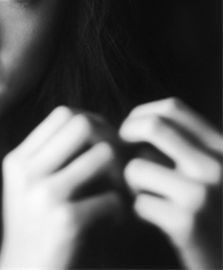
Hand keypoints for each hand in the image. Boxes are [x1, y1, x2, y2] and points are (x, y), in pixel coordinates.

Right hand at [0, 106, 125, 268]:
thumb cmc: (35, 232)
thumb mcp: (28, 188)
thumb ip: (50, 157)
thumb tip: (93, 124)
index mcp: (18, 160)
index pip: (63, 114)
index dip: (91, 122)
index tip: (103, 144)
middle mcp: (27, 172)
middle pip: (82, 125)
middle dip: (109, 140)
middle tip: (118, 164)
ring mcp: (44, 196)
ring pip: (103, 155)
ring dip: (119, 174)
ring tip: (119, 193)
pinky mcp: (66, 222)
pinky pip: (112, 197)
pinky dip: (121, 209)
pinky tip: (115, 222)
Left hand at [120, 97, 222, 269]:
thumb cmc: (213, 218)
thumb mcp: (212, 172)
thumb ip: (188, 146)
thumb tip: (138, 120)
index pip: (173, 108)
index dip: (141, 114)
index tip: (130, 131)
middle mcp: (218, 165)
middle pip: (152, 126)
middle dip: (125, 136)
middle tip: (119, 153)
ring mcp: (204, 193)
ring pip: (136, 167)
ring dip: (130, 183)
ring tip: (142, 197)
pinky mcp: (188, 224)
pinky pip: (138, 203)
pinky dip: (137, 212)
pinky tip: (150, 222)